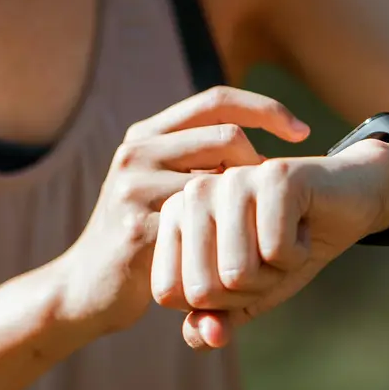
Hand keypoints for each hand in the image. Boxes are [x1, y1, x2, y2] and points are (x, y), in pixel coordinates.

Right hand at [53, 86, 310, 334]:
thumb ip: (192, 159)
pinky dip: (233, 238)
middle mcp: (136, 152)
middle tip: (271, 204)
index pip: (217, 99)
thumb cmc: (138, 237)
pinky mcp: (139, 230)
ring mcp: (134, 189)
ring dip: (250, 207)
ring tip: (256, 233)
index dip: (266, 109)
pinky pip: (208, 224)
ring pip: (222, 181)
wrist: (86, 289)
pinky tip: (237, 258)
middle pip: (227, 136)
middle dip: (261, 168)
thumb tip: (253, 135)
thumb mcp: (156, 186)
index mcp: (144, 135)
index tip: (302, 132)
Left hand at [151, 138, 388, 348]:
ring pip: (237, 274)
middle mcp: (194, 193)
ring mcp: (232, 181)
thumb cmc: (285, 248)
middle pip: (203, 289)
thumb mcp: (246, 295)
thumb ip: (213, 321)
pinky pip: (276, 253)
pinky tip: (303, 227)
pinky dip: (299, 254)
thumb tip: (203, 342)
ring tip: (285, 242)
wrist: (346, 203)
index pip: (170, 294)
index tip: (240, 274)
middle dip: (247, 292)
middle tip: (268, 258)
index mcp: (173, 217)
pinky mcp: (274, 177)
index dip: (215, 303)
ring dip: (274, 275)